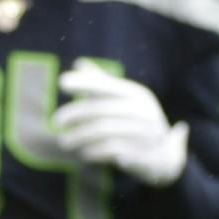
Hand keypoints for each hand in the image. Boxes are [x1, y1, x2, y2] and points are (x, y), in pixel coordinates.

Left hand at [54, 61, 187, 186]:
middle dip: (74, 115)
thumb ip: (101, 84)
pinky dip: (93, 150)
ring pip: (103, 130)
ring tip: (63, 142)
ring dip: (79, 136)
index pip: (107, 86)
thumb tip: (79, 63)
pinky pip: (112, 149)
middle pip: (101, 110)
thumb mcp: (121, 100)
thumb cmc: (135, 122)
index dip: (85, 83)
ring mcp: (145, 132)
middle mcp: (143, 111)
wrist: (163, 156)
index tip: (62, 82)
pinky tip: (83, 153)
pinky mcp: (142, 152)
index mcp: (137, 95)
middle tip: (56, 122)